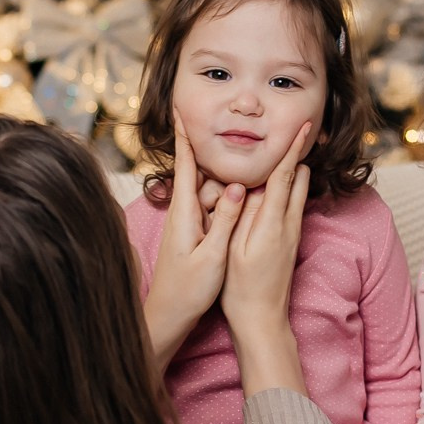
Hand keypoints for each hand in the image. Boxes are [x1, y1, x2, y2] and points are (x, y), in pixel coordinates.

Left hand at [143, 114, 245, 369]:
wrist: (169, 315)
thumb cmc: (188, 290)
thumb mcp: (212, 256)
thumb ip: (226, 221)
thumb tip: (239, 187)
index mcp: (184, 213)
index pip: (183, 165)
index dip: (183, 136)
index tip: (181, 108)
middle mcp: (184, 212)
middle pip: (206, 175)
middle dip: (224, 161)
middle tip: (250, 145)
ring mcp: (189, 222)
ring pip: (213, 192)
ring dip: (230, 185)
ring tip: (255, 173)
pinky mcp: (195, 233)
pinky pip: (215, 208)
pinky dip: (229, 202)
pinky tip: (246, 200)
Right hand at [218, 121, 313, 332]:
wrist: (262, 320)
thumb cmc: (240, 289)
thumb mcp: (233, 251)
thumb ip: (242, 216)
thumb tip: (246, 186)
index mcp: (272, 224)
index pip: (285, 176)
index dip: (293, 148)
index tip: (303, 126)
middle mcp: (289, 225)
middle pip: (298, 178)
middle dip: (296, 153)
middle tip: (293, 129)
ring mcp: (293, 233)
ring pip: (298, 191)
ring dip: (292, 170)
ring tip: (281, 150)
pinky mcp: (292, 241)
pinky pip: (293, 205)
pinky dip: (288, 187)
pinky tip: (274, 184)